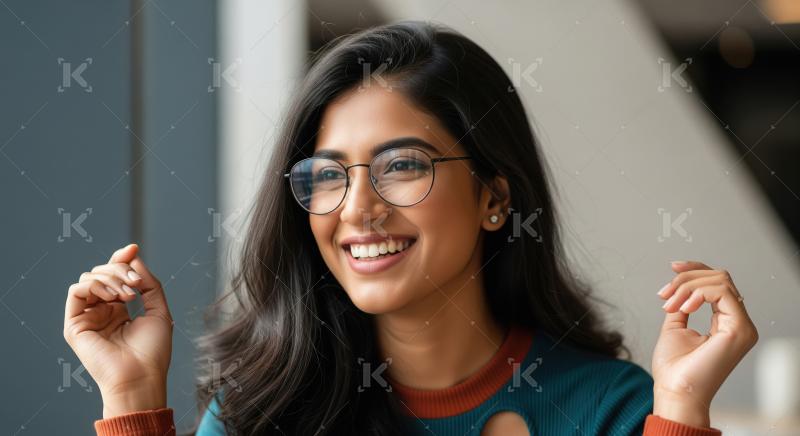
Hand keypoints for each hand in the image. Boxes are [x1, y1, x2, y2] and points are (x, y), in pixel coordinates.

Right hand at [63, 243, 173, 417]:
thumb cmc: (153, 351)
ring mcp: (87, 317)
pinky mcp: (74, 325)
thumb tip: (133, 255)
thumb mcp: (159, 310)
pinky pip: (77, 290)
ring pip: (89, 278)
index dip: (122, 259)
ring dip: (111, 277)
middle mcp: (101, 312)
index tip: (133, 248)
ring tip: (129, 293)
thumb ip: (149, 283)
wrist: (142, 376)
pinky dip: (96, 285)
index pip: (114, 276)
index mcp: (119, 310)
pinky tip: (115, 296)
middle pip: (102, 273)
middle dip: (121, 269)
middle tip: (136, 283)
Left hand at [652, 261, 757, 427]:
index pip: (718, 283)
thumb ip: (682, 305)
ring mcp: (742, 326)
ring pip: (720, 280)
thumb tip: (680, 287)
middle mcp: (738, 323)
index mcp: (726, 323)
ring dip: (687, 286)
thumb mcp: (675, 326)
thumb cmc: (674, 368)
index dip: (695, 270)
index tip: (672, 268)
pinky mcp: (739, 329)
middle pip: (719, 277)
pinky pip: (722, 291)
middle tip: (664, 295)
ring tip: (669, 304)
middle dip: (686, 279)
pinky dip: (697, 292)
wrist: (675, 391)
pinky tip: (683, 306)